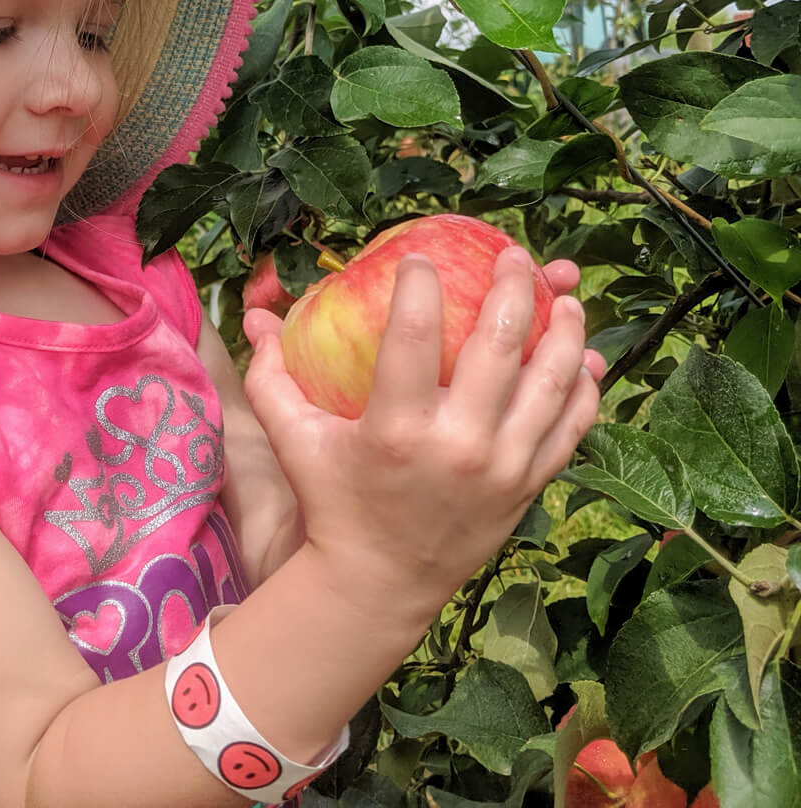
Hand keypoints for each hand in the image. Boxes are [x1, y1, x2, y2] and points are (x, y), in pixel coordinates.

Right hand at [242, 247, 599, 630]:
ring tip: (564, 293)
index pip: (412, 333)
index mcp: (396, 429)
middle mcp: (458, 445)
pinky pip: (571, 427)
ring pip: (551, 381)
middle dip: (513, 287)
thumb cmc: (334, 503)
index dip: (419, 283)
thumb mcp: (294, 441)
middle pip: (499, 345)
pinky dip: (583, 387)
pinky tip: (582, 355)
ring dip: (563, 328)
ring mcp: (502, 468)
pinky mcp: (528, 487)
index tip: (422, 255)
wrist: (379, 585)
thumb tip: (257, 317)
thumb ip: (272, 377)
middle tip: (514, 255)